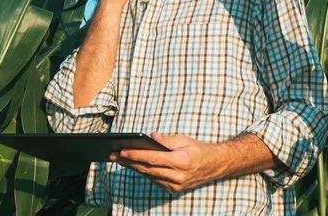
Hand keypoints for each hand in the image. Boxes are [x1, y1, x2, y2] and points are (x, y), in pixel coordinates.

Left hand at [109, 132, 223, 194]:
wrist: (213, 166)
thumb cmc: (197, 149)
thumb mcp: (183, 139)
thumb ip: (166, 140)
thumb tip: (151, 137)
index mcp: (181, 161)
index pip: (153, 159)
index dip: (136, 155)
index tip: (122, 151)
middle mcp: (178, 176)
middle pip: (147, 169)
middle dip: (129, 161)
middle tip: (113, 155)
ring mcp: (175, 185)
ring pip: (149, 176)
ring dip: (133, 167)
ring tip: (119, 159)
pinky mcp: (173, 190)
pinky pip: (154, 180)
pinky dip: (143, 172)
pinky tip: (133, 165)